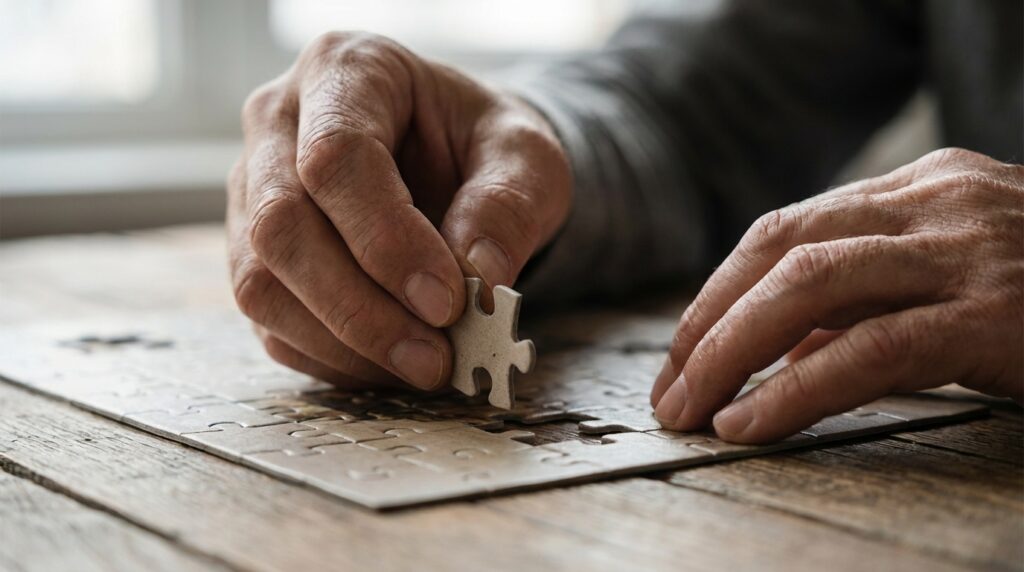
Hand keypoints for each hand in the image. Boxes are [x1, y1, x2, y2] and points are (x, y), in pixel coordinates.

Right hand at [227, 33, 570, 389]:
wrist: (457, 162)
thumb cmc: (484, 145)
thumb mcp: (526, 155)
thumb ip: (509, 203)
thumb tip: (480, 275)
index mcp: (346, 71)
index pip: (336, 157)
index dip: (387, 238)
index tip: (448, 299)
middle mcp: (279, 126)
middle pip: (281, 225)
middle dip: (359, 307)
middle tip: (434, 358)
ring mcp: (255, 194)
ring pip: (260, 284)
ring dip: (343, 343)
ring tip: (423, 367)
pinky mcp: (257, 257)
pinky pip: (272, 323)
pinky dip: (333, 359)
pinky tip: (392, 365)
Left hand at [651, 148, 1022, 442]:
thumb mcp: (951, 273)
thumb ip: (865, 299)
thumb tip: (780, 348)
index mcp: (917, 189)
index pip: (784, 229)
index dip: (717, 295)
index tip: (679, 356)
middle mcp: (934, 203)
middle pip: (781, 248)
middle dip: (707, 323)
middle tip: (669, 392)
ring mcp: (963, 252)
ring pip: (810, 284)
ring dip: (730, 351)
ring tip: (690, 409)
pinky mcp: (993, 316)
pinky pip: (872, 350)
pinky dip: (795, 390)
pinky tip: (749, 422)